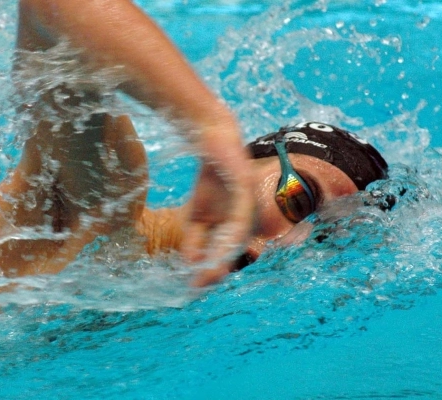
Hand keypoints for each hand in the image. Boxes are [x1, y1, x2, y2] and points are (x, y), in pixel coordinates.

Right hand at [182, 123, 254, 285]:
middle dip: (217, 268)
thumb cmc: (209, 180)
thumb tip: (190, 263)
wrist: (212, 141)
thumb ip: (194, 238)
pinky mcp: (247, 188)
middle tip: (199, 285)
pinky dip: (231, 231)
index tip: (195, 286)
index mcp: (238, 227)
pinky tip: (221, 242)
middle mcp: (248, 220)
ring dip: (224, 256)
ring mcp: (250, 204)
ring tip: (209, 271)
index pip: (226, 254)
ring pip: (239, 236)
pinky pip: (240, 214)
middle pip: (234, 250)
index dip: (212, 270)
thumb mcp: (197, 214)